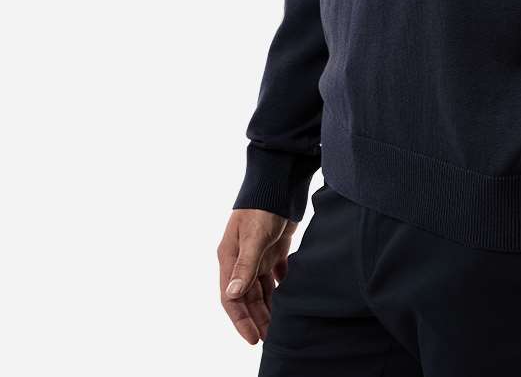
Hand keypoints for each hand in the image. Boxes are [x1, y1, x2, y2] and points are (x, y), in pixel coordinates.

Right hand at [217, 208, 297, 344]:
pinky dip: (281, 287)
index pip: (231, 297)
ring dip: (270, 306)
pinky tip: (290, 298)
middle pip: (248, 297)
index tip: (253, 339)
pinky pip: (276, 274)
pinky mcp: (274, 248)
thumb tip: (234, 295)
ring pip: (262, 288)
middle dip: (257, 318)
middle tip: (270, 338)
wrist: (279, 181)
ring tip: (280, 325)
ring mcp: (258, 254)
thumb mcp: (253, 236)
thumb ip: (245, 265)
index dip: (241, 320)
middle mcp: (242, 259)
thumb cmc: (261, 206)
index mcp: (229, 258)